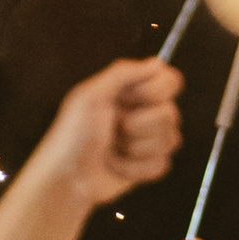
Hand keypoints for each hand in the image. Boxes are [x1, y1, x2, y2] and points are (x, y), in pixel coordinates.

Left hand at [31, 56, 184, 216]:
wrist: (67, 177)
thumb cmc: (73, 134)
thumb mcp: (91, 95)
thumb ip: (123, 73)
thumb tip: (157, 62)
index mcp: (132, 91)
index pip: (171, 81)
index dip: (154, 92)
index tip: (129, 99)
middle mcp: (144, 112)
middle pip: (171, 113)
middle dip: (138, 125)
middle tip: (113, 128)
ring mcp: (148, 140)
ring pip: (170, 141)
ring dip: (134, 148)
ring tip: (112, 148)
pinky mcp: (149, 166)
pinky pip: (161, 165)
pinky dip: (135, 168)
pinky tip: (116, 166)